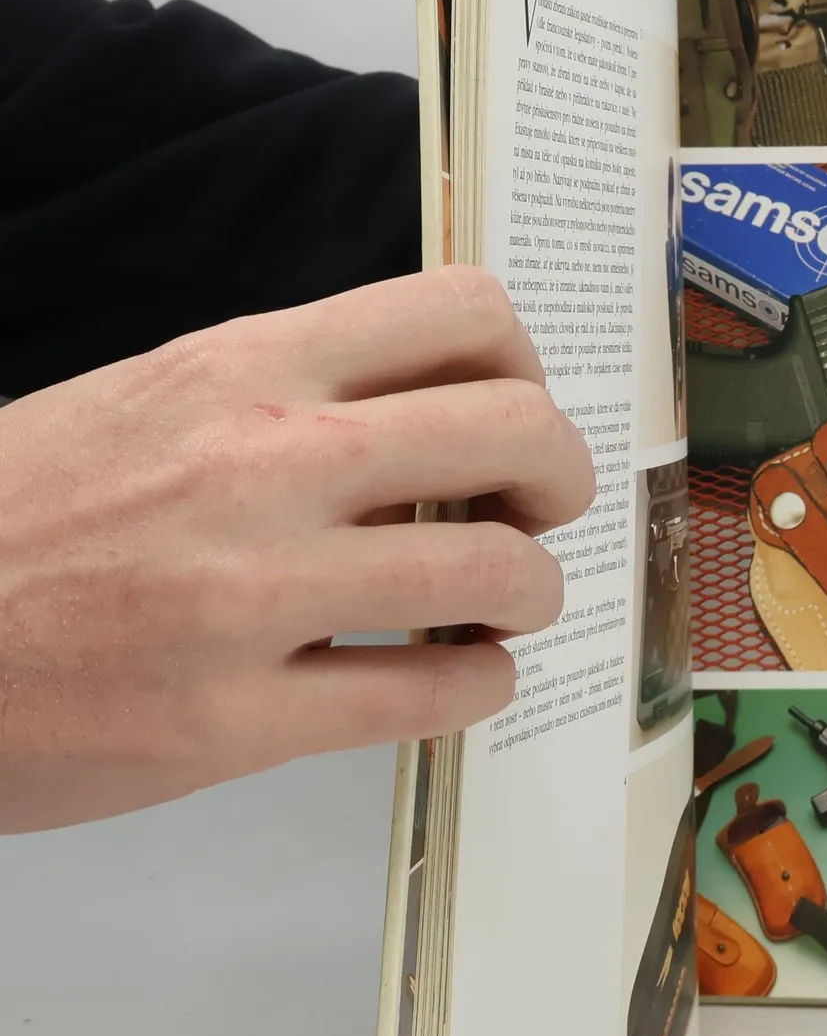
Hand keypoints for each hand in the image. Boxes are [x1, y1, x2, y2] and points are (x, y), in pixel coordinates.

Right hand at [0, 268, 594, 831]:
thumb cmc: (20, 513)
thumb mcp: (153, 399)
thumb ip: (292, 392)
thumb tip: (435, 410)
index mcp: (244, 366)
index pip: (462, 313)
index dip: (524, 366)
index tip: (511, 412)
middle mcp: (264, 461)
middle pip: (516, 432)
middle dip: (563, 476)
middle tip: (540, 511)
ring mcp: (250, 594)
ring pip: (497, 571)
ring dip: (533, 591)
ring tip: (504, 604)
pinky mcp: (231, 721)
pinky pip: (430, 695)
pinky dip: (479, 686)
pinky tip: (460, 677)